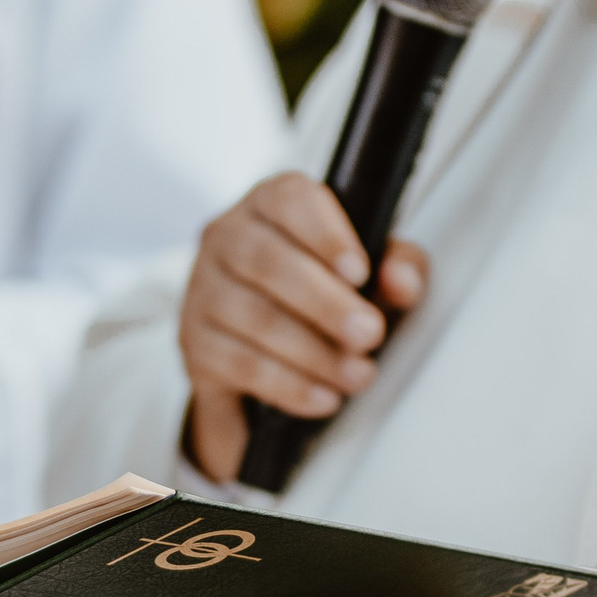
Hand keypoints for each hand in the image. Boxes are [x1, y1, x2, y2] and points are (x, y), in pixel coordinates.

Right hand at [179, 172, 429, 482]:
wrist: (262, 349)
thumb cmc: (322, 292)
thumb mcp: (369, 273)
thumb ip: (398, 266)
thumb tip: (402, 281)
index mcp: (269, 204)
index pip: (289, 200)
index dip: (325, 234)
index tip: (360, 271)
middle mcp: (226, 237)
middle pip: (268, 262)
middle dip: (326, 304)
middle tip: (369, 335)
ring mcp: (203, 289)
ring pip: (253, 317)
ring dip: (313, 352)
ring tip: (357, 375)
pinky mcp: (194, 342)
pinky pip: (239, 364)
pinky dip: (287, 385)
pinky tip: (322, 397)